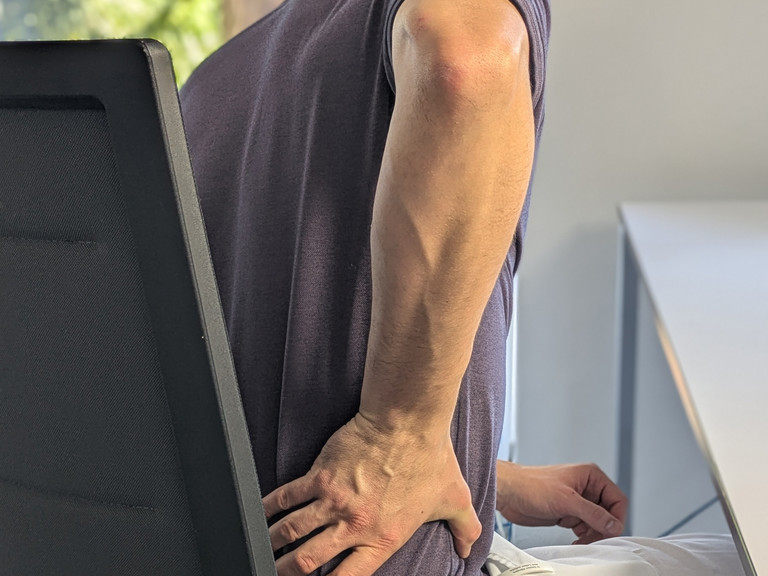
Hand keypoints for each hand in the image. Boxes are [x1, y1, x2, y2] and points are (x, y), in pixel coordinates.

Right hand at [262, 414, 481, 575]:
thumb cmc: (430, 458)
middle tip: (279, 572)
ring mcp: (333, 501)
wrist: (407, 422)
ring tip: (264, 549)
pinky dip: (270, 507)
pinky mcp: (320, 475)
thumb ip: (464, 530)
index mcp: (383, 539)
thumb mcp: (455, 499)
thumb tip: (469, 548)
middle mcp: (354, 526)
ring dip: (275, 543)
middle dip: (288, 572)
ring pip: (293, 532)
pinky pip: (287, 496)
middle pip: (309, 562)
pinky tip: (260, 514)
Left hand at [495, 460, 627, 543]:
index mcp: (590, 476)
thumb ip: (592, 513)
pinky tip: (576, 541)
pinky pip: (585, 528)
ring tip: (582, 540)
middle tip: (593, 538)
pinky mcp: (568, 513)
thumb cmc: (531, 485)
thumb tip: (613, 524)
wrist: (509, 493)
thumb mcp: (566, 500)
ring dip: (593, 534)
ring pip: (597, 523)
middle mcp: (586, 488)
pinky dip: (584, 536)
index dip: (617, 517)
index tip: (610, 531)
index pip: (617, 499)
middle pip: (609, 513)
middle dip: (603, 528)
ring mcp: (577, 501)